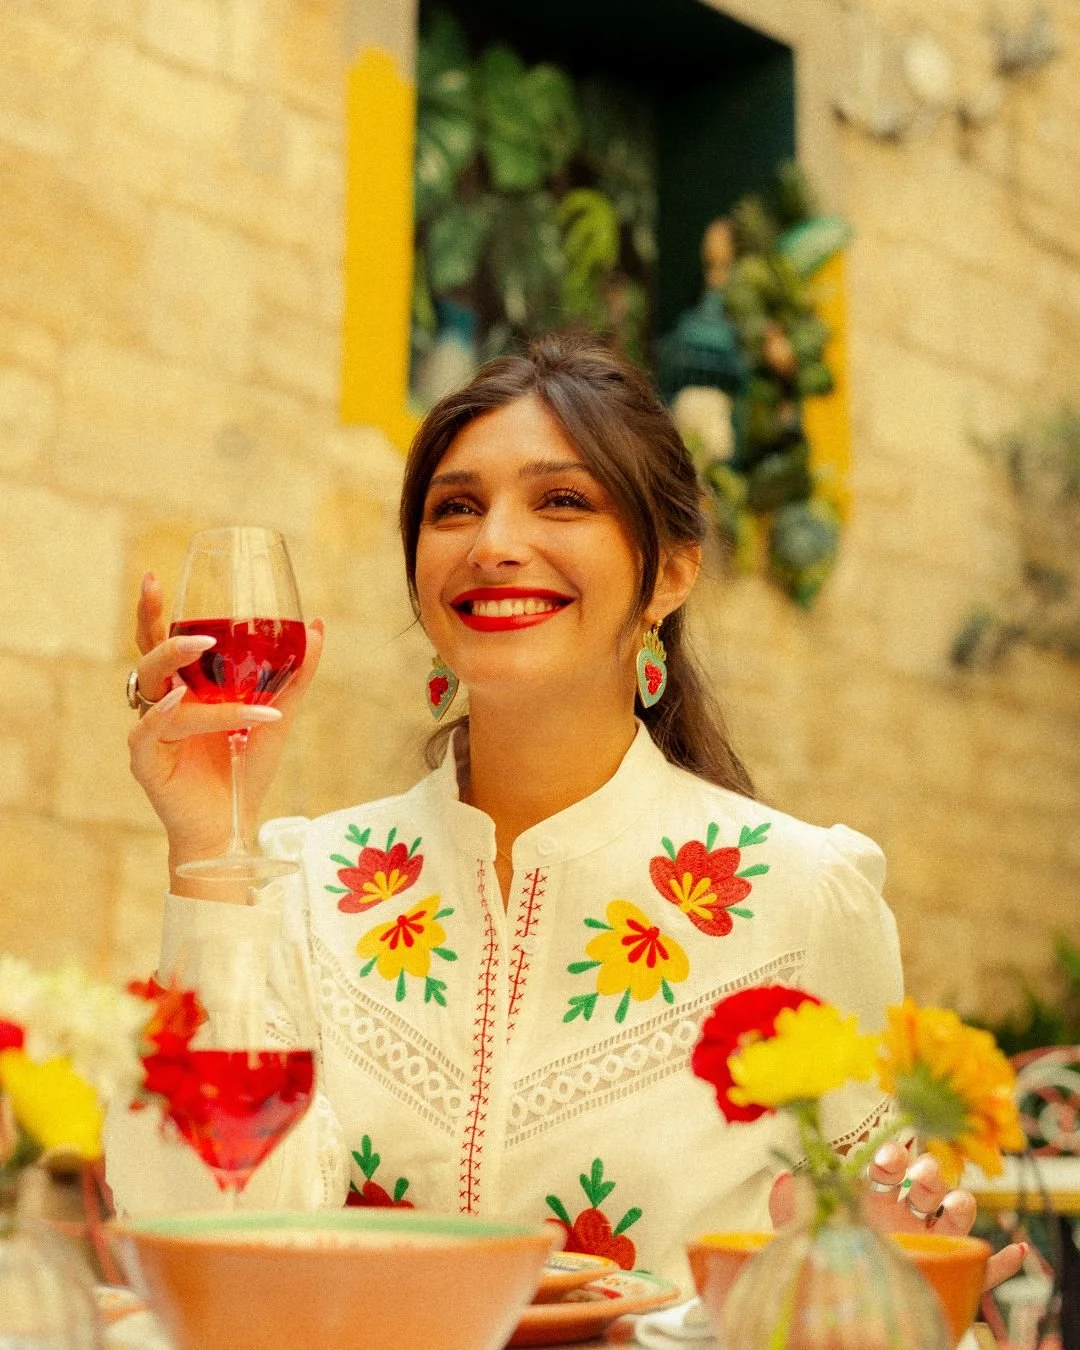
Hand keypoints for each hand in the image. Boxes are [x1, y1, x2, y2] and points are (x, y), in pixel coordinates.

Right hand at [127, 572, 322, 885]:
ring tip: (206, 646)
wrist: (234, 823)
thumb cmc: (246, 767)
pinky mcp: (146, 760)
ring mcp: (151, 730)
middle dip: (155, 625)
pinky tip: (180, 701)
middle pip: (147, 655)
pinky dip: (163, 714)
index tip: (155, 577)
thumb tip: (317, 625)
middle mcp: (163, 703)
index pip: (162, 641)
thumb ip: (295, 673)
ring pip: (156, 688)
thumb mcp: (279, 714)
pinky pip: (147, 730)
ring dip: (179, 663)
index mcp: (186, 687)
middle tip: (189, 611)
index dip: (153, 611)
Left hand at [768, 1140, 1026, 1291]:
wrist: (845, 1318)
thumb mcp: (804, 1240)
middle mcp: (908, 1218)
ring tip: (957, 1204)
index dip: (891, 1159)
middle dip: (928, 1175)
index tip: (887, 1159)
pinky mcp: (955, 1281)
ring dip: (961, 1206)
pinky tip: (1014, 1251)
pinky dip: (1003, 1262)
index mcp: (876, 1202)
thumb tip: (783, 1176)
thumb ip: (792, 1209)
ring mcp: (934, 1247)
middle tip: (920, 1176)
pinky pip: (986, 1272)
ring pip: (957, 1219)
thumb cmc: (826, 1269)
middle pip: (926, 1186)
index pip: (889, 1170)